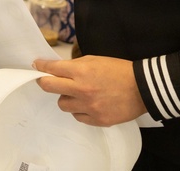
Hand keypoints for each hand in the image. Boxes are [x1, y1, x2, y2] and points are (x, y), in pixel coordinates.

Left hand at [33, 55, 147, 125]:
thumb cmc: (119, 70)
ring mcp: (89, 107)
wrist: (143, 88)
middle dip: (44, 82)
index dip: (41, 66)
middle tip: (46, 80)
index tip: (36, 65)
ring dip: (66, 98)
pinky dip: (79, 110)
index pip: (51, 69)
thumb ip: (74, 65)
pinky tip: (89, 104)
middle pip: (48, 87)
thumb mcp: (95, 60)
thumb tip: (56, 68)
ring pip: (62, 104)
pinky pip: (78, 116)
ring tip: (77, 93)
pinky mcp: (97, 120)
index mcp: (81, 71)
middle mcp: (82, 90)